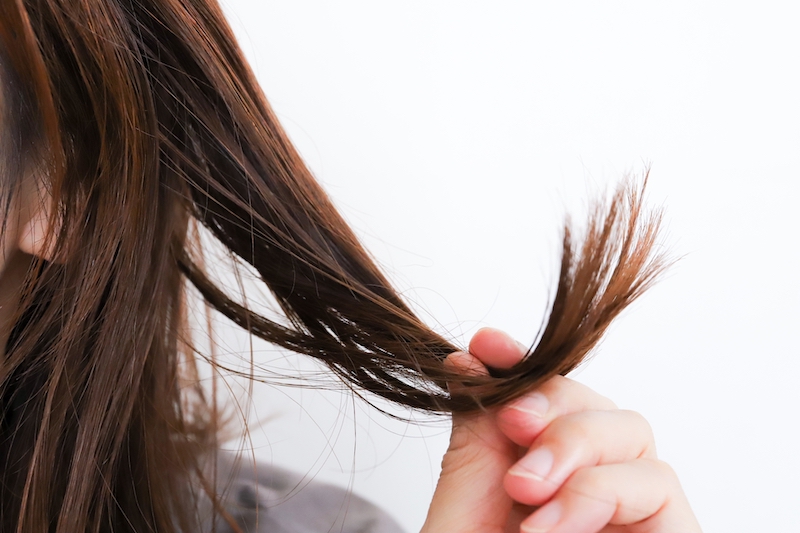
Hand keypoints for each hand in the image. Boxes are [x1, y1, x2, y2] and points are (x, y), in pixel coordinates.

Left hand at [421, 328, 701, 532]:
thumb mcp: (465, 501)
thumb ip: (475, 433)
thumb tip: (467, 359)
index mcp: (542, 468)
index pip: (550, 397)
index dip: (523, 363)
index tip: (484, 348)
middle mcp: (589, 484)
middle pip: (600, 403)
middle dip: (554, 406)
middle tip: (508, 427)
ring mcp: (629, 512)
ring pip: (636, 434)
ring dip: (575, 452)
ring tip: (527, 496)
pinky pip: (660, 486)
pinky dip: (602, 493)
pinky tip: (550, 525)